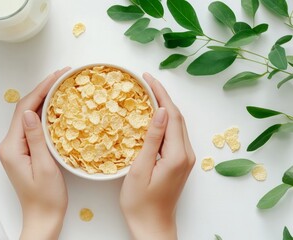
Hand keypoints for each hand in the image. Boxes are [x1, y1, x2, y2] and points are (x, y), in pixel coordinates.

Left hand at [0, 67, 70, 239]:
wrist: (42, 217)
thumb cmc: (46, 197)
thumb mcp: (44, 167)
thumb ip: (36, 138)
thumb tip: (32, 111)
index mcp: (12, 146)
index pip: (24, 110)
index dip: (41, 90)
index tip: (58, 76)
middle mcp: (10, 144)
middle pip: (25, 109)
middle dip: (42, 90)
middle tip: (63, 76)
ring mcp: (16, 148)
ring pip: (28, 116)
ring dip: (43, 100)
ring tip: (61, 86)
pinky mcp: (23, 151)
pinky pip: (32, 126)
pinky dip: (44, 114)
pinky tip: (56, 107)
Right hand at [120, 73, 195, 239]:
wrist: (151, 225)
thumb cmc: (140, 202)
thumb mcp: (141, 168)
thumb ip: (152, 139)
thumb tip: (160, 111)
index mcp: (177, 155)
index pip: (171, 115)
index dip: (160, 94)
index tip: (147, 78)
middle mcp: (186, 155)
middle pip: (177, 117)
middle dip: (163, 96)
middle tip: (146, 81)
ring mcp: (185, 159)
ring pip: (177, 125)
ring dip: (164, 107)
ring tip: (148, 93)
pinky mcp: (180, 163)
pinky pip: (174, 135)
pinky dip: (164, 121)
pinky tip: (153, 116)